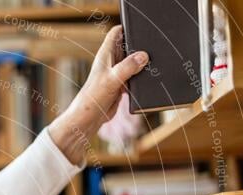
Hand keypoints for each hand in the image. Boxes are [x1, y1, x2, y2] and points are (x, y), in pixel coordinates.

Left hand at [48, 25, 148, 164]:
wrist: (89, 119)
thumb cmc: (93, 98)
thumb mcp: (112, 80)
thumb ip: (127, 67)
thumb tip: (143, 56)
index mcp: (106, 54)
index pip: (117, 32)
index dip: (129, 28)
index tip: (142, 31)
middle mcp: (112, 62)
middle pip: (129, 46)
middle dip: (140, 47)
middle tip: (153, 51)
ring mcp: (117, 73)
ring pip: (134, 63)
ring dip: (142, 65)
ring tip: (152, 66)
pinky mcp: (122, 85)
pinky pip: (135, 77)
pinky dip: (141, 78)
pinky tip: (147, 81)